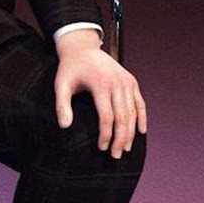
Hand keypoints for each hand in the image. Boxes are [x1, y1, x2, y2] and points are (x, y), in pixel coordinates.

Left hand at [53, 30, 145, 158]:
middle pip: (123, 117)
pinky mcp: (131, 81)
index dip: (106, 135)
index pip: (107, 116)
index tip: (102, 148)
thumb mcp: (61, 84)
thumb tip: (65, 126)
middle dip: (120, 139)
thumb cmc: (71, 68)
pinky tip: (141, 132)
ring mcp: (126, 81)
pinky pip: (140, 103)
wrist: (83, 48)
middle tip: (116, 155)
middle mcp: (117, 82)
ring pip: (133, 112)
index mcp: (100, 84)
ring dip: (131, 132)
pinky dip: (142, 118)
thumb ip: (62, 105)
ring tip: (125, 148)